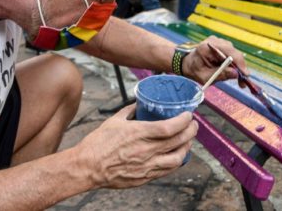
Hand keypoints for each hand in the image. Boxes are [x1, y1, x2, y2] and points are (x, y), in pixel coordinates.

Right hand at [75, 105, 197, 188]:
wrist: (87, 167)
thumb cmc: (98, 143)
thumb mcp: (114, 121)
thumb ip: (130, 110)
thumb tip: (140, 103)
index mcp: (138, 133)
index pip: (170, 127)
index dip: (184, 121)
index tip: (188, 115)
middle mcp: (145, 150)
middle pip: (178, 141)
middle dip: (190, 131)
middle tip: (193, 125)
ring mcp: (146, 165)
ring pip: (177, 158)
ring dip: (187, 147)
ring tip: (188, 141)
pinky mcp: (144, 177)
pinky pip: (167, 170)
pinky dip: (177, 161)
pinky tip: (177, 155)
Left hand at [181, 36, 247, 85]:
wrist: (187, 63)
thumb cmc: (194, 71)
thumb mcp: (205, 77)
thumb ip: (220, 75)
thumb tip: (236, 74)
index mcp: (207, 47)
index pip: (229, 52)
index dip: (239, 63)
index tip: (245, 75)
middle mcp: (214, 41)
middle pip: (233, 52)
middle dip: (240, 67)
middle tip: (242, 82)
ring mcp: (218, 41)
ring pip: (234, 53)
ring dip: (237, 66)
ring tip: (237, 78)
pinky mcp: (221, 44)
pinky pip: (231, 53)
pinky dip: (233, 63)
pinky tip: (231, 71)